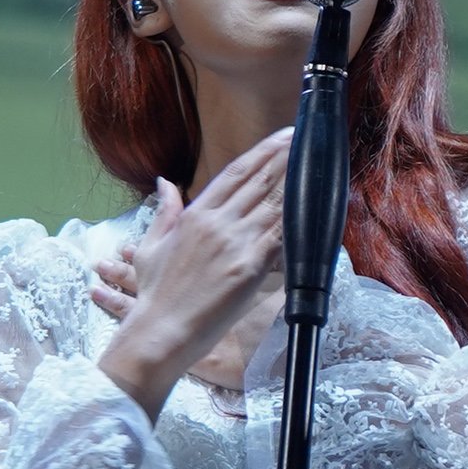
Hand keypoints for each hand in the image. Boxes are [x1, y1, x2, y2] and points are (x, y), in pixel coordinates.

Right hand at [93, 129, 290, 411]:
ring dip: (297, 181)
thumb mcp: (150, 247)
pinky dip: (298, 218)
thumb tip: (164, 182)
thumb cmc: (156, 294)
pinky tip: (314, 202)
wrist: (160, 331)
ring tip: (316, 161)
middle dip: (285, 158)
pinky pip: (281, 236)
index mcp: (195, 215)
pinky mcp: (250, 266)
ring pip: (274, 204)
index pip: (234, 173)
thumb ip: (164, 211)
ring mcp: (235, 243)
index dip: (261, 153)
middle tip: (307, 138)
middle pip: (259, 182)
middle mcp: (217, 223)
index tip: (281, 137)